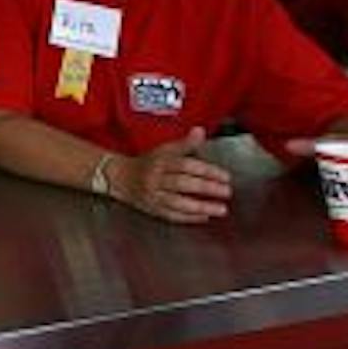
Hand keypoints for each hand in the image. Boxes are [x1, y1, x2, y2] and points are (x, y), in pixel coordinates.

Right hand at [109, 127, 232, 223]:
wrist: (120, 177)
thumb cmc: (148, 163)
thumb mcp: (165, 149)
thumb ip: (185, 144)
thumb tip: (200, 131)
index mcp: (161, 161)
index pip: (186, 165)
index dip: (207, 171)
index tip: (226, 176)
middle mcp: (156, 178)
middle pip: (182, 184)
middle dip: (206, 188)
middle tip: (227, 192)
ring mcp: (153, 195)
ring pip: (177, 202)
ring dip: (201, 207)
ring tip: (221, 209)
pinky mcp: (152, 209)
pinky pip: (171, 215)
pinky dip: (188, 218)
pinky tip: (204, 217)